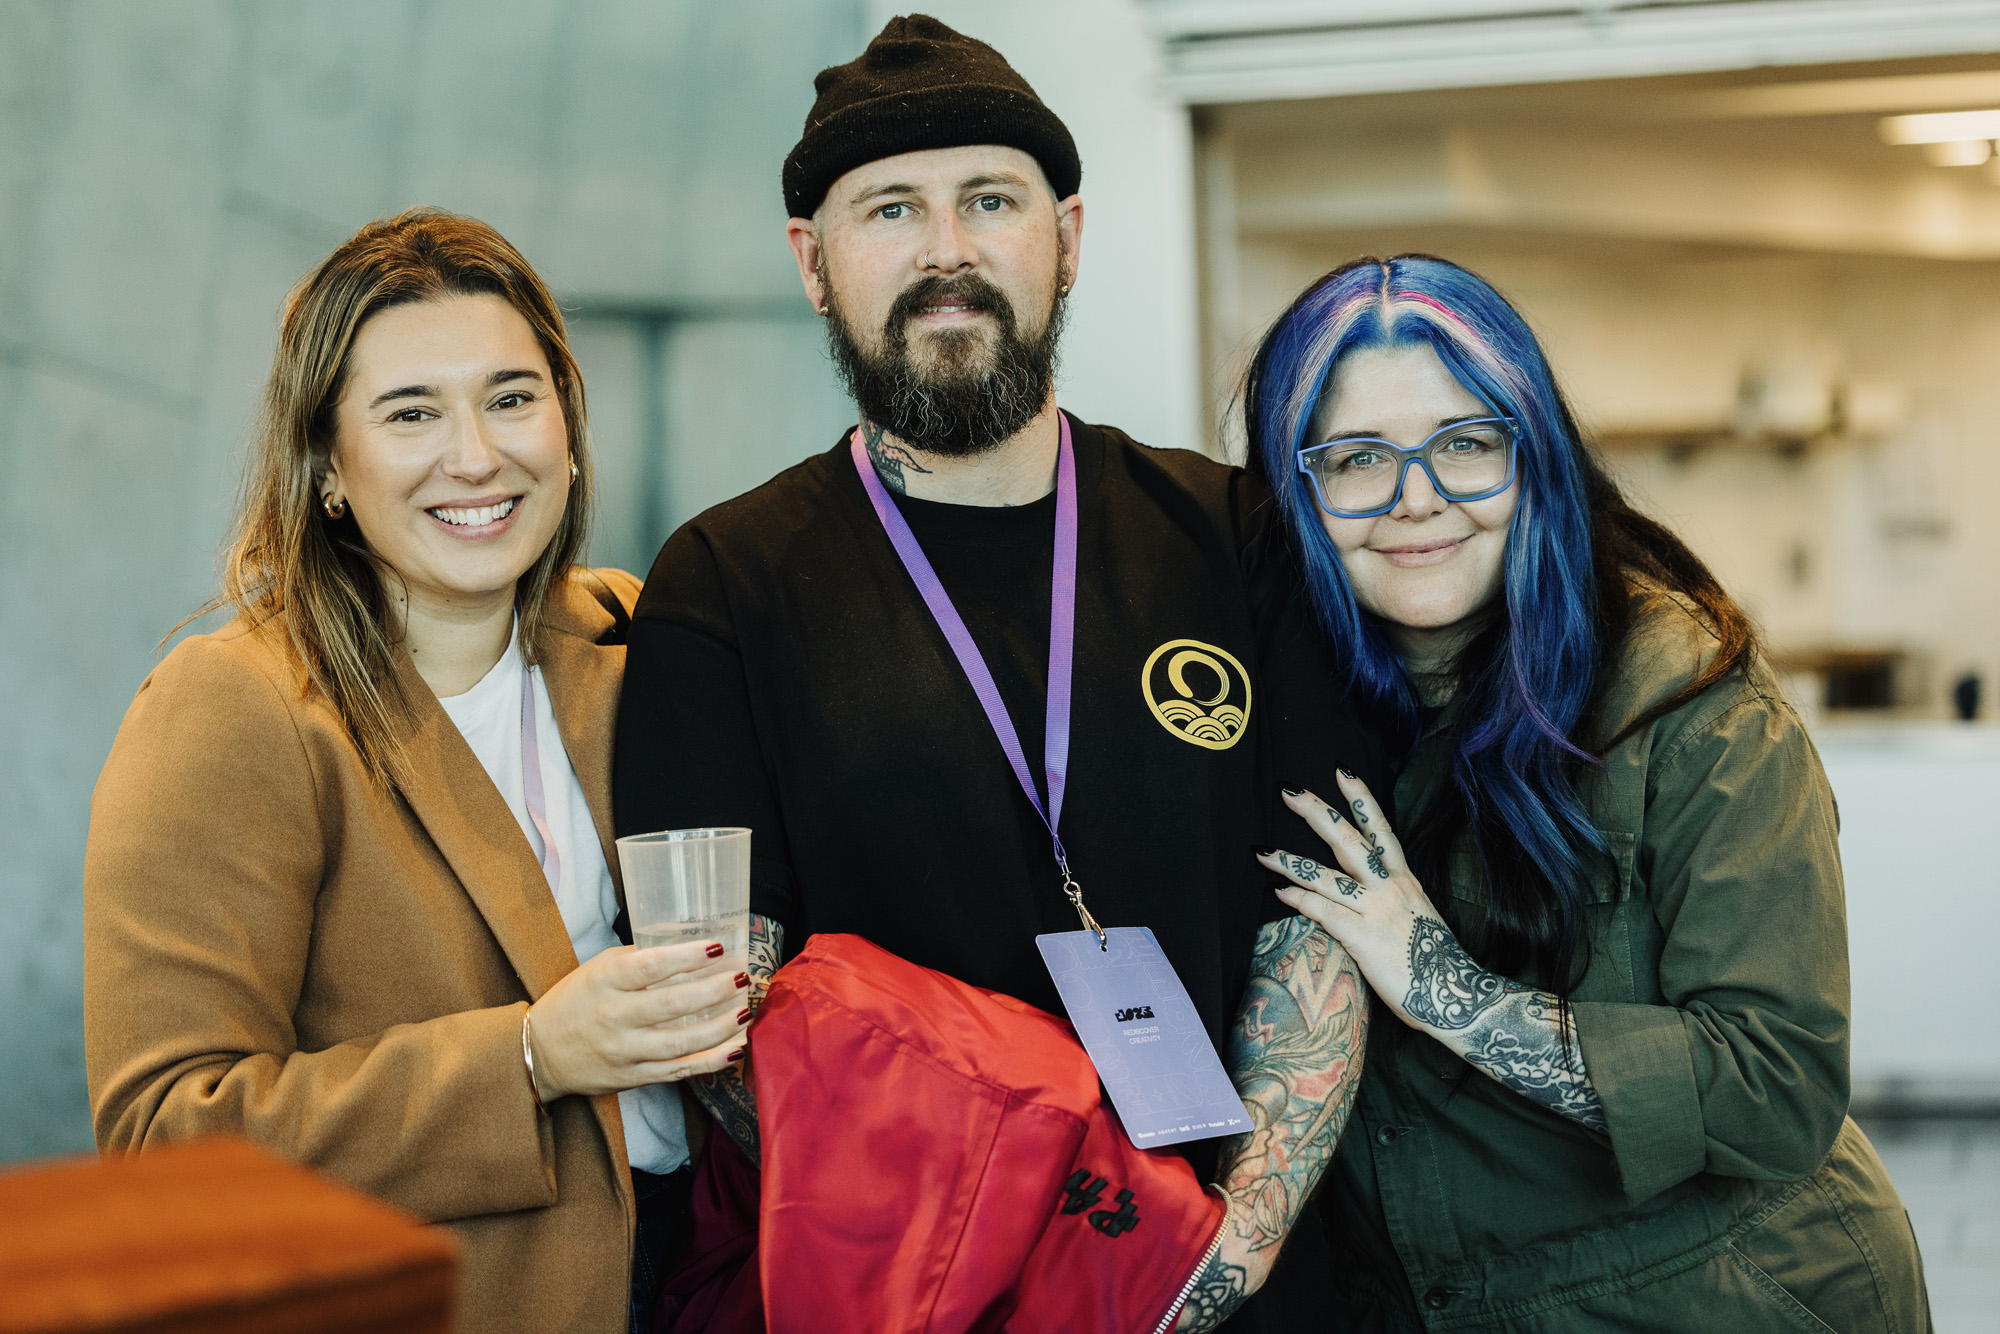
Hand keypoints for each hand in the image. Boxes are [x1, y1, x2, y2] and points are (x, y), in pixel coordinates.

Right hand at [527, 941, 749, 1101]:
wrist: (539, 1053)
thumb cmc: (575, 1002)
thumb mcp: (599, 970)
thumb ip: (639, 958)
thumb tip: (688, 943)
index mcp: (605, 982)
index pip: (651, 966)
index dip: (687, 956)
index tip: (717, 948)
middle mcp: (614, 1017)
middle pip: (672, 1004)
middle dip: (713, 990)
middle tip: (741, 978)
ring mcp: (624, 1051)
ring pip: (680, 1042)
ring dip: (719, 1027)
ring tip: (744, 1011)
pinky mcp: (633, 1078)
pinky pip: (678, 1071)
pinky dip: (710, 1062)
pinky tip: (734, 1048)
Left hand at [1257, 771, 1442, 1032]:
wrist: (1457, 995)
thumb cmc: (1436, 966)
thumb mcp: (1418, 920)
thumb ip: (1392, 903)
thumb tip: (1368, 900)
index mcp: (1404, 881)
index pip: (1380, 830)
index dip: (1361, 799)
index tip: (1342, 771)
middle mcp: (1390, 887)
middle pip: (1348, 839)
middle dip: (1315, 812)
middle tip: (1287, 790)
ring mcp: (1375, 910)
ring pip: (1325, 875)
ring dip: (1290, 861)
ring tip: (1262, 851)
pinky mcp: (1362, 937)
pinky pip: (1323, 911)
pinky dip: (1299, 899)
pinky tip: (1279, 892)